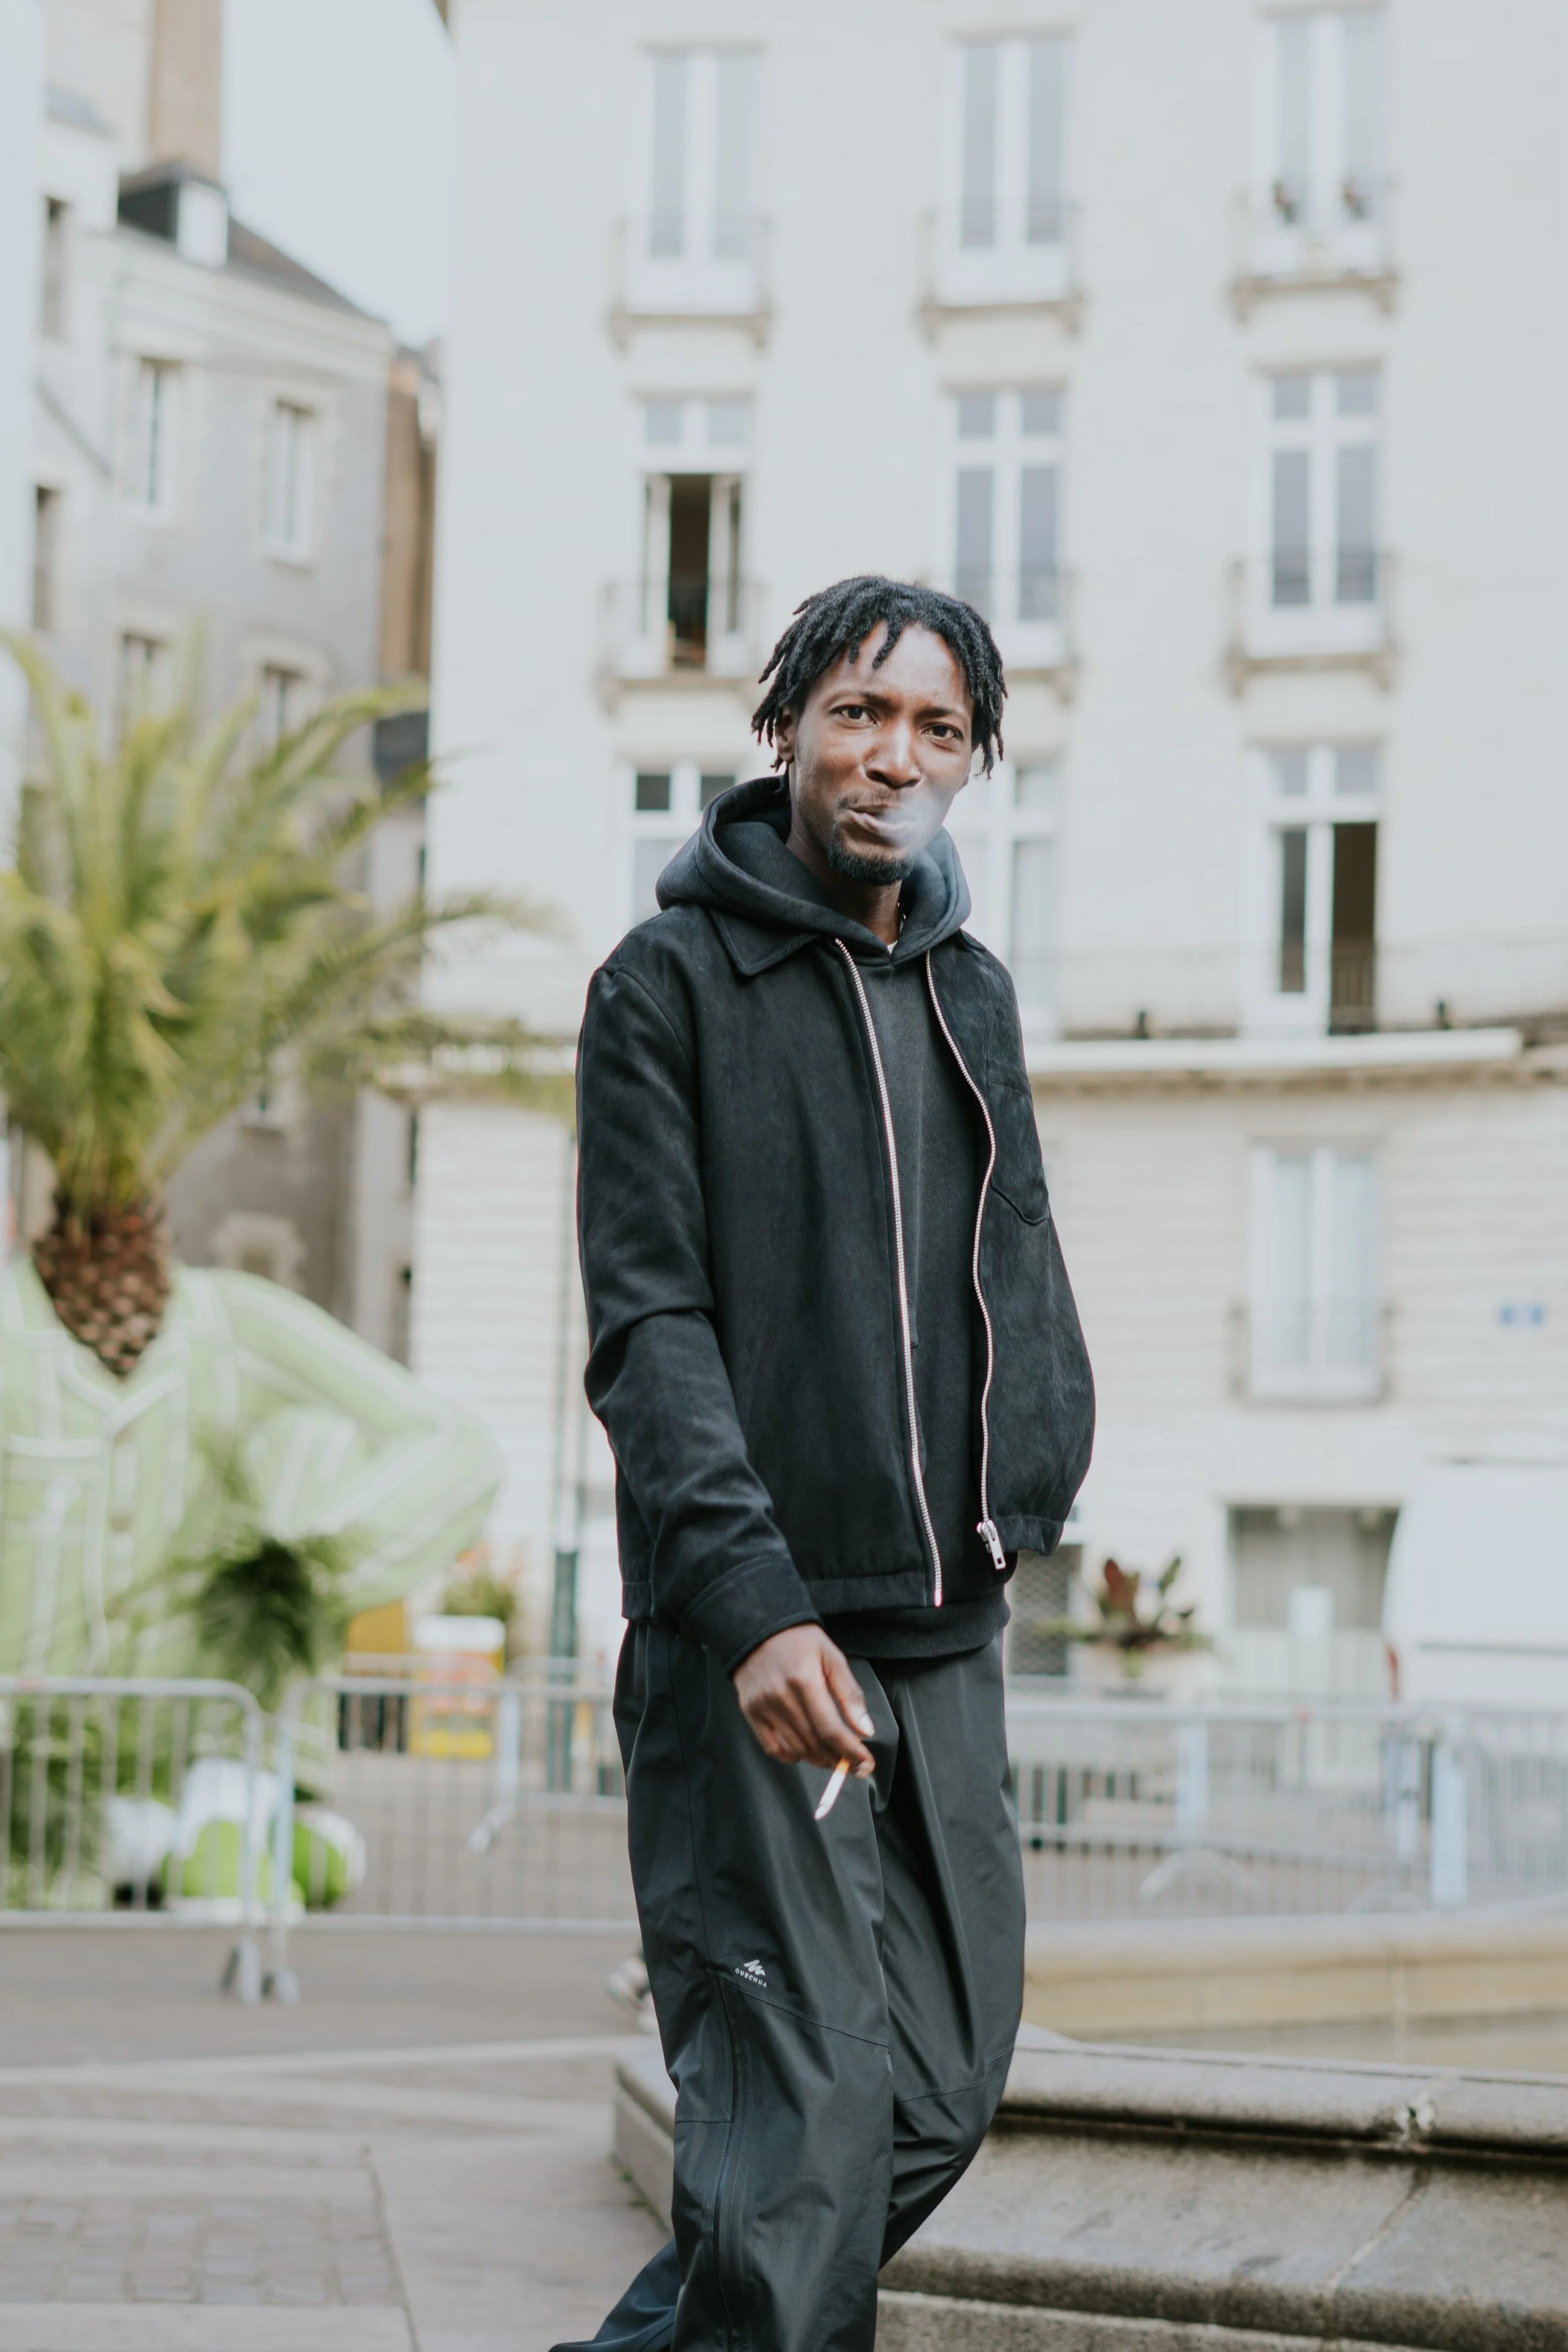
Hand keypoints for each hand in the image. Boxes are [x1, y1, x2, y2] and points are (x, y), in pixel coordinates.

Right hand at [732, 1625, 875, 1775]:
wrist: (758, 1628)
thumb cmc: (800, 1641)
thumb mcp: (832, 1657)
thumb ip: (849, 1694)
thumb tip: (865, 1730)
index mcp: (804, 1680)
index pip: (830, 1728)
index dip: (850, 1751)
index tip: (865, 1763)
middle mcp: (781, 1697)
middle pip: (814, 1743)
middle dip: (839, 1759)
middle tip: (855, 1763)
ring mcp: (763, 1707)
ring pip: (796, 1749)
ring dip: (819, 1759)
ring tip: (834, 1755)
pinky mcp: (751, 1713)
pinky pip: (773, 1748)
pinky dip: (793, 1756)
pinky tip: (807, 1750)